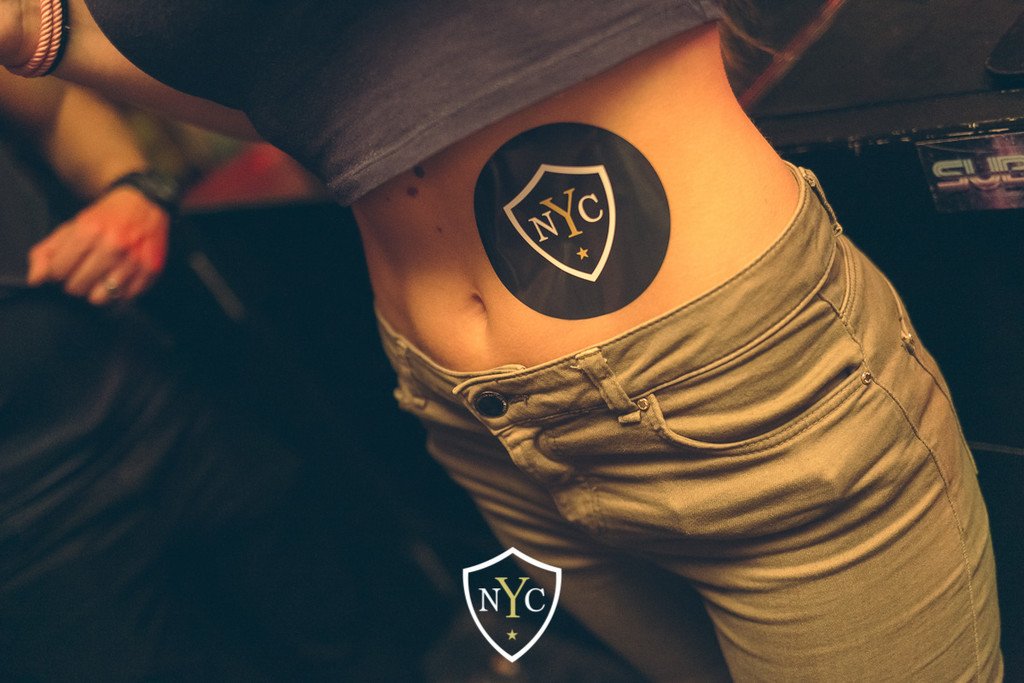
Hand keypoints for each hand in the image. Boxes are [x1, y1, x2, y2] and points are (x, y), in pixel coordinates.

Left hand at [27, 185, 169, 304]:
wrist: (145, 203)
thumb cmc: (105, 218)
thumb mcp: (71, 227)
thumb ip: (46, 252)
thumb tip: (35, 280)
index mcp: (89, 230)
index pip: (58, 271)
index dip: (57, 272)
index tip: (66, 266)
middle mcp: (113, 245)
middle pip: (77, 286)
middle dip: (75, 283)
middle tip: (83, 272)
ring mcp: (134, 259)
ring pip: (101, 296)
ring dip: (96, 291)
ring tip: (100, 279)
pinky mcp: (151, 269)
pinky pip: (125, 297)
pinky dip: (119, 293)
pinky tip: (118, 279)